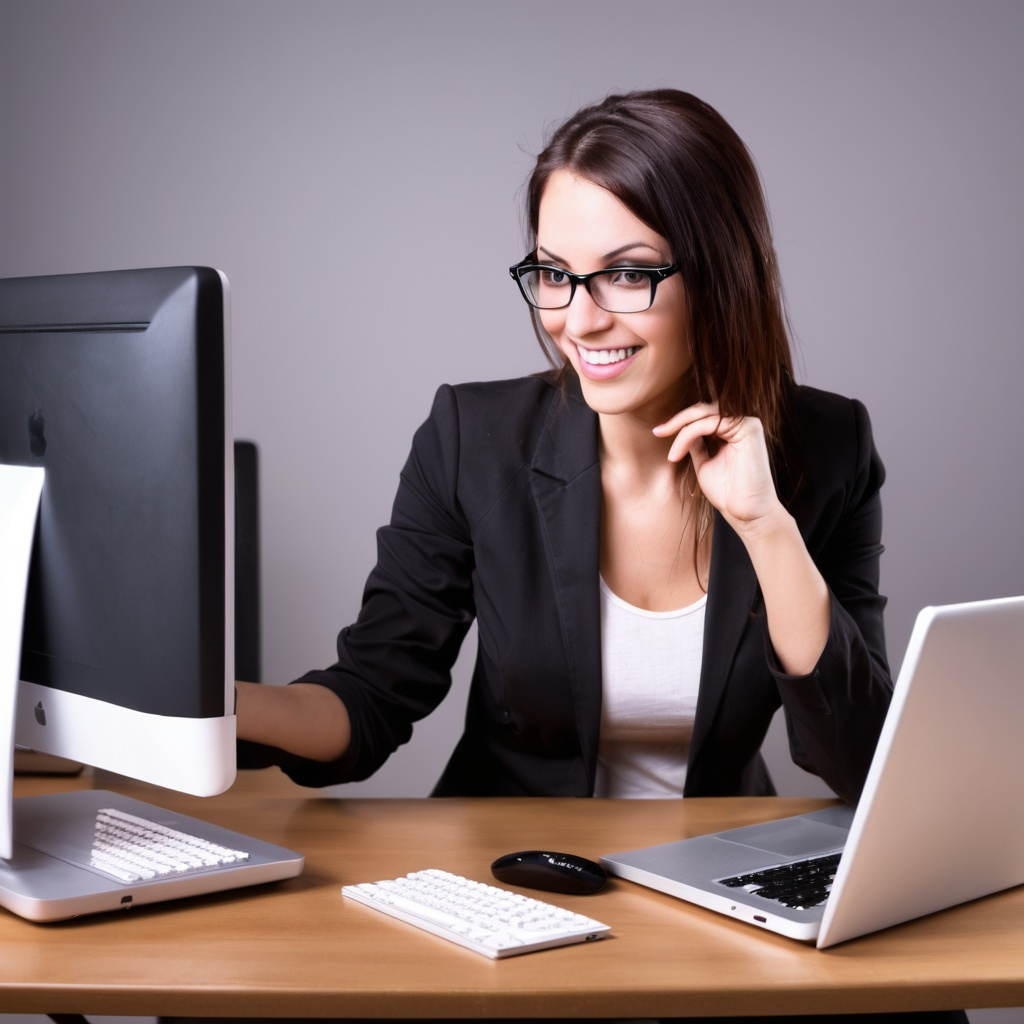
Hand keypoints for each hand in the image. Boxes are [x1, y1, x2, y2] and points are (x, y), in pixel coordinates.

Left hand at [653, 402, 780, 534]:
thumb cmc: (727, 492)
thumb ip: (696, 444)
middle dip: (677, 419)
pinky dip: (688, 436)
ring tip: (672, 455)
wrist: (745, 513)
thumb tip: (680, 429)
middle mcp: (742, 423)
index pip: (704, 414)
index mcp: (733, 430)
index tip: (659, 432)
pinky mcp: (749, 429)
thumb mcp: (704, 462)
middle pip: (703, 408)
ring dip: (681, 430)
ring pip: (704, 413)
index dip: (680, 421)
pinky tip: (678, 454)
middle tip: (658, 432)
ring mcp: (747, 424)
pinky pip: (709, 423)